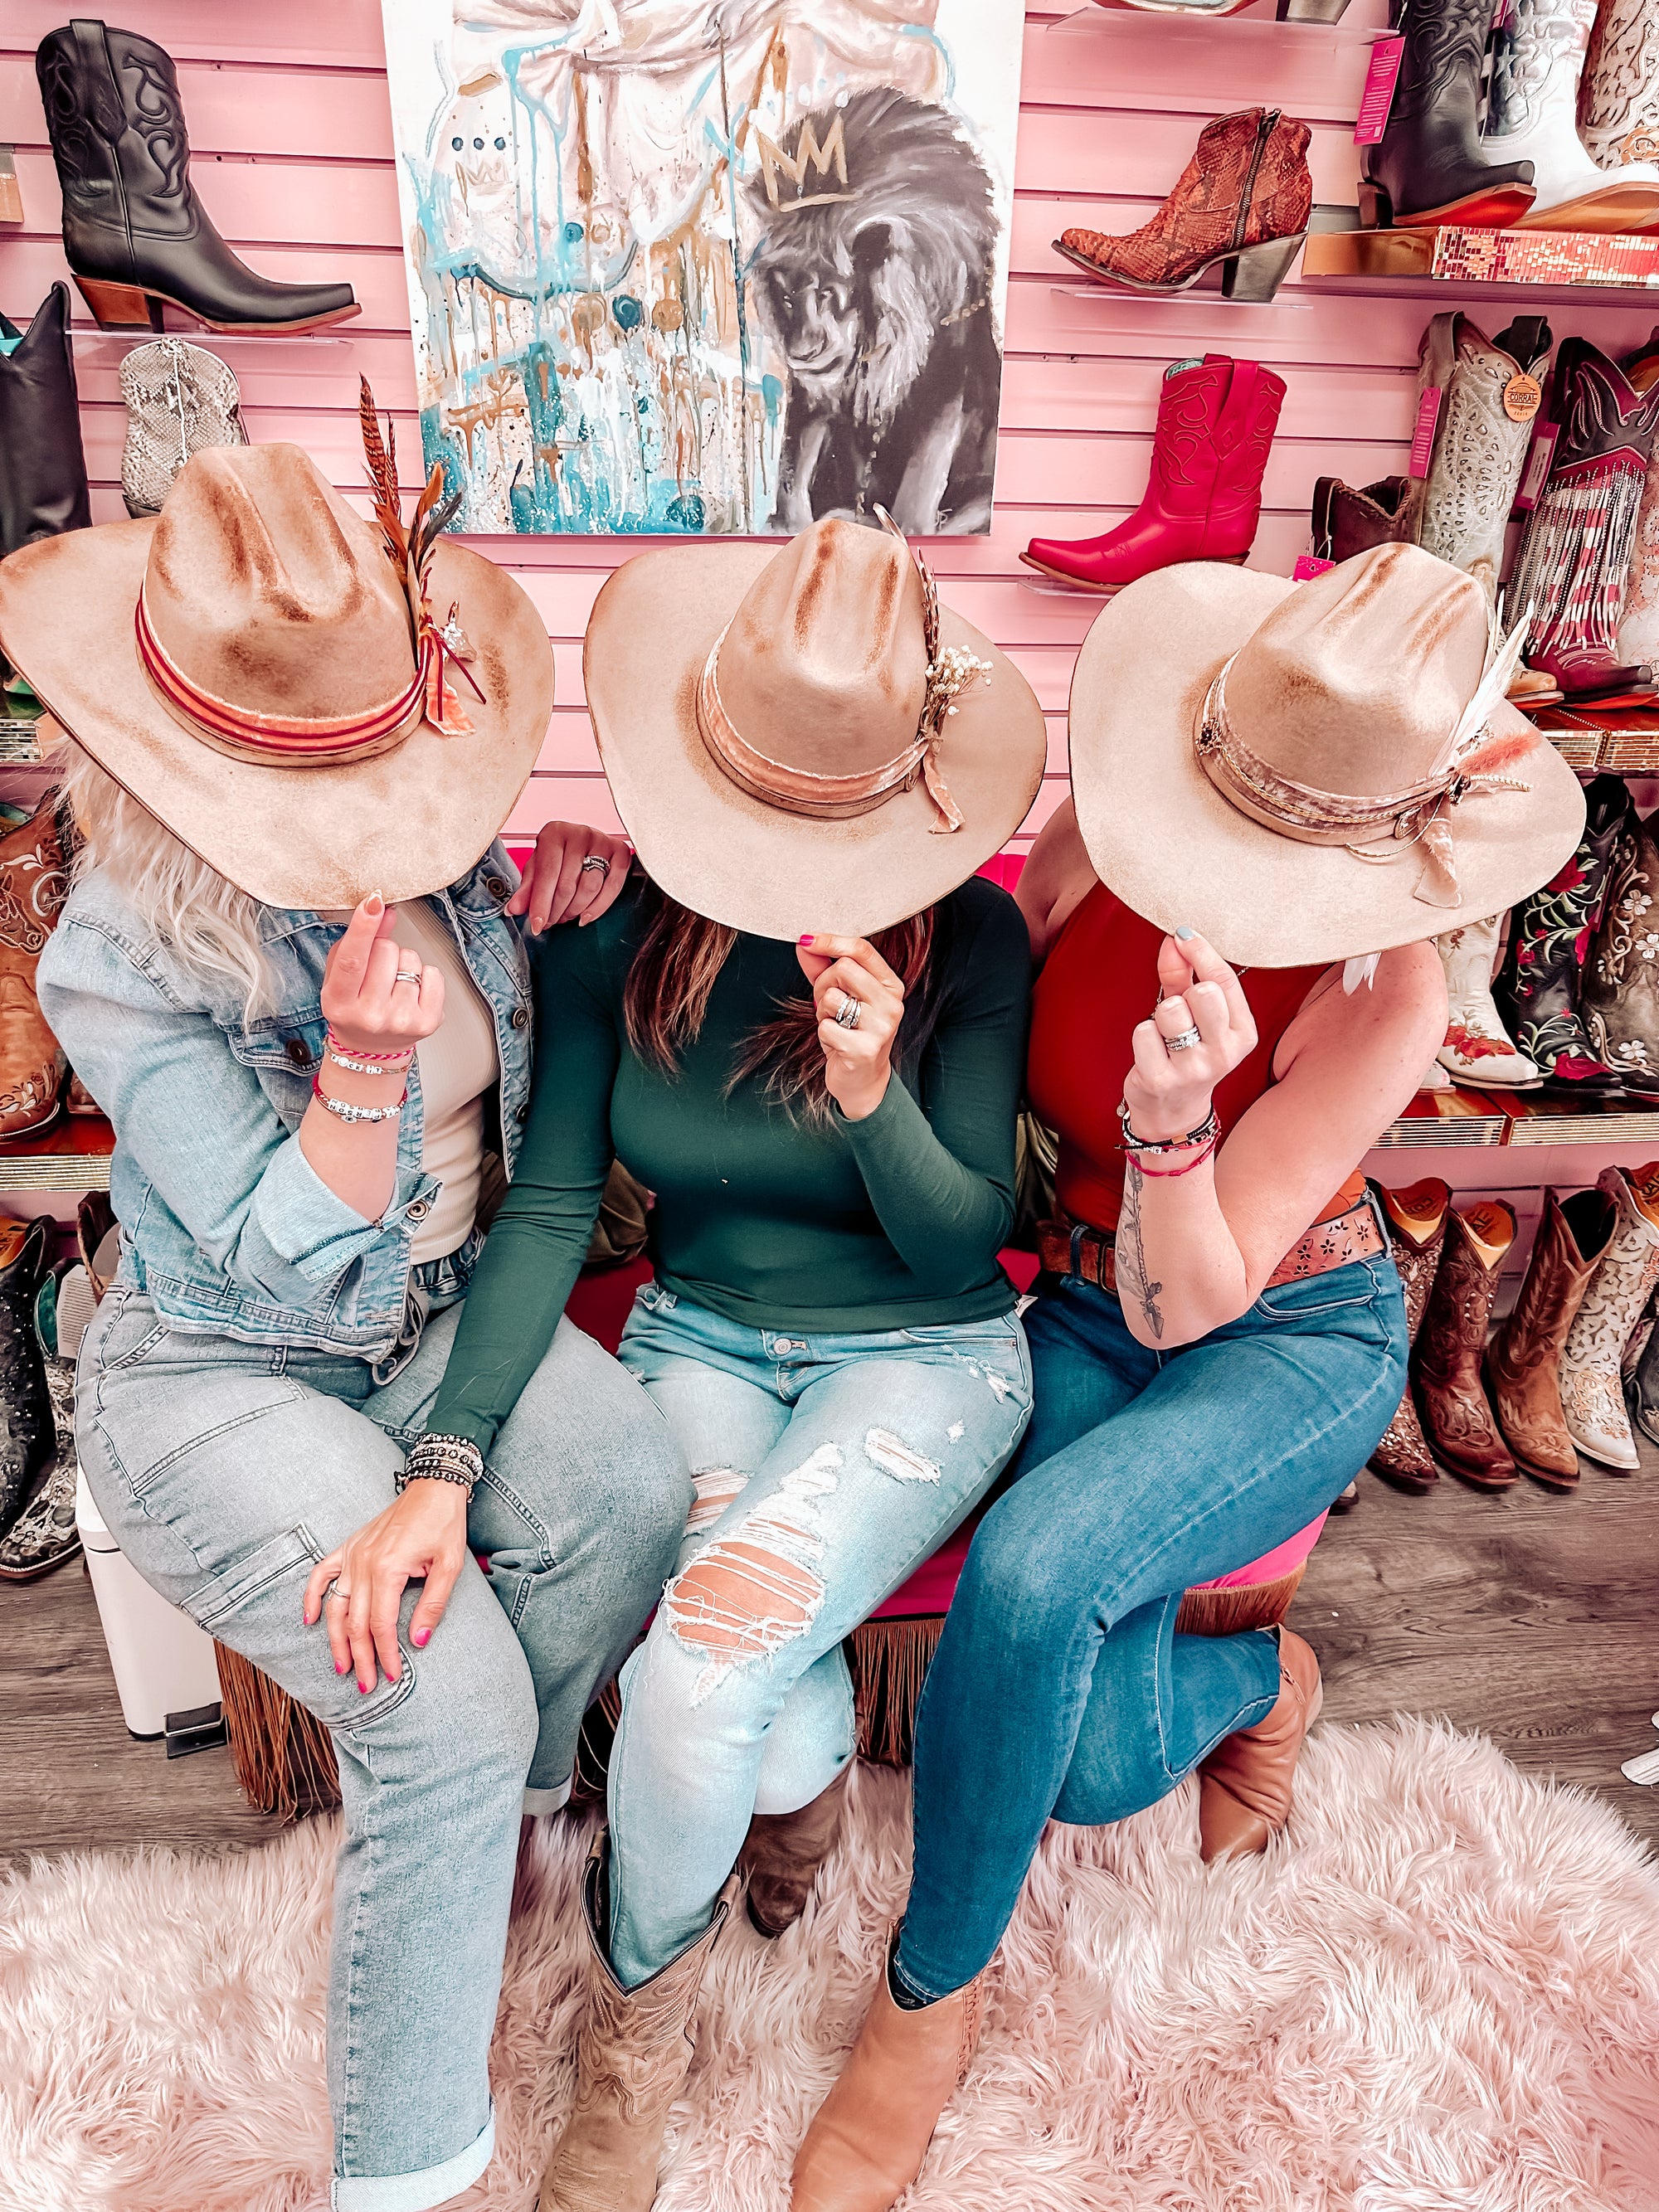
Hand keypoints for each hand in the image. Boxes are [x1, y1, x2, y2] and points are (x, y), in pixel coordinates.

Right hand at [302, 1481, 469, 1692]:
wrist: (433, 1487)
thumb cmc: (444, 1523)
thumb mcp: (450, 1566)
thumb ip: (433, 1605)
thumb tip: (419, 1641)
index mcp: (388, 1570)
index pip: (381, 1625)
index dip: (386, 1654)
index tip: (391, 1675)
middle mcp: (364, 1564)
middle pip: (355, 1622)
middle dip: (360, 1658)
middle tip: (366, 1685)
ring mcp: (353, 1554)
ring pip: (336, 1606)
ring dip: (336, 1639)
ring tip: (342, 1665)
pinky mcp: (350, 1546)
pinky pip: (322, 1573)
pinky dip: (313, 1596)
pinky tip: (311, 1619)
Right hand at [321, 894, 445, 1057]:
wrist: (370, 1049)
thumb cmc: (353, 1007)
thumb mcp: (341, 976)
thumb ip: (359, 942)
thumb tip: (384, 912)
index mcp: (339, 1001)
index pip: (352, 960)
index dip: (363, 928)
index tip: (373, 902)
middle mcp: (370, 1014)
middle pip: (386, 951)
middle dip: (384, 950)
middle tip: (377, 972)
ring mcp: (400, 1020)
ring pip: (411, 959)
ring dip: (404, 964)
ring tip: (393, 985)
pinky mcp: (427, 1022)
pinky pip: (433, 974)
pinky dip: (425, 976)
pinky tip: (411, 991)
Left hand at [506, 821, 631, 931]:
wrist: (586, 844)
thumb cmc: (559, 857)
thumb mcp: (538, 869)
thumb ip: (527, 889)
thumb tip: (513, 910)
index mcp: (554, 832)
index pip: (547, 874)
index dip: (541, 903)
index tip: (537, 926)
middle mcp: (579, 833)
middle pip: (568, 884)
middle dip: (557, 910)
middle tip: (550, 923)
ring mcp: (602, 840)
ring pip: (589, 887)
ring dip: (576, 910)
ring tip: (566, 918)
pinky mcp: (621, 851)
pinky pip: (612, 886)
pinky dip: (599, 907)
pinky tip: (585, 917)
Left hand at [797, 933, 903, 1120]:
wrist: (862, 1079)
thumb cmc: (850, 1032)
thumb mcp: (839, 995)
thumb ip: (822, 968)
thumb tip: (805, 943)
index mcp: (890, 985)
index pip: (862, 949)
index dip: (831, 941)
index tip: (806, 939)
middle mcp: (892, 1004)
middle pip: (843, 968)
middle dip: (823, 983)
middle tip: (826, 1003)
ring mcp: (881, 1027)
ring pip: (832, 997)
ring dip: (822, 1011)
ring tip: (834, 1024)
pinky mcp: (865, 1049)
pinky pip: (826, 1027)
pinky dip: (823, 1033)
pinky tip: (836, 1043)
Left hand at [1123, 928, 1256, 1144]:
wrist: (1172, 1109)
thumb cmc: (1185, 1051)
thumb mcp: (1194, 1015)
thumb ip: (1184, 975)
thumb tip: (1174, 938)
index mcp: (1242, 1033)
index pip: (1225, 980)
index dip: (1201, 951)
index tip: (1182, 934)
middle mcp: (1224, 1053)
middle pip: (1203, 993)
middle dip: (1184, 992)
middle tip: (1179, 1010)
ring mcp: (1194, 1069)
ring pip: (1171, 1010)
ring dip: (1160, 1015)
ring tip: (1165, 1034)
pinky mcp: (1161, 1079)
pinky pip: (1144, 1032)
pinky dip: (1143, 1035)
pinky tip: (1151, 1051)